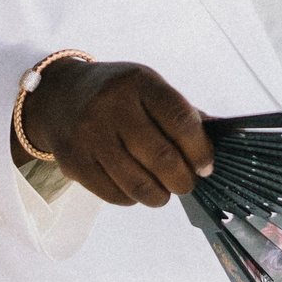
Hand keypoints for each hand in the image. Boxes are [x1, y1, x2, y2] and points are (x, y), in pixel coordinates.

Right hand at [16, 59, 212, 207]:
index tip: (206, 166)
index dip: (199, 150)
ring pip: (137, 184)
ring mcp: (89, 135)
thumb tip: (222, 142)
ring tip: (164, 191)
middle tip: (186, 184)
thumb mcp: (149, 88)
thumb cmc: (117, 94)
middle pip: (161, 158)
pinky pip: (113, 194)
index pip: (180, 121)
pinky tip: (136, 188)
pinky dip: (132, 199)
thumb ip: (183, 114)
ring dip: (159, 196)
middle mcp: (111, 106)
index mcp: (138, 82)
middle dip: (182, 180)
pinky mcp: (73, 161)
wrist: (59, 95)